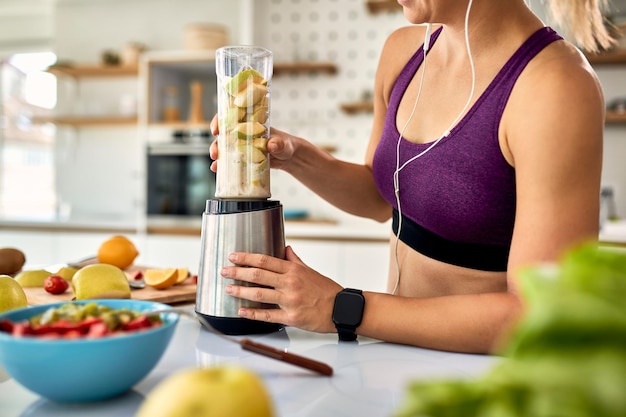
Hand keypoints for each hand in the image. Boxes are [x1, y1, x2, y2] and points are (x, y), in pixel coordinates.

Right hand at [209, 113, 298, 172]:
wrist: (289, 158)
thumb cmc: (285, 145)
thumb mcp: (282, 143)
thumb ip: (278, 144)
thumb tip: (271, 146)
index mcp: (250, 123)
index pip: (231, 117)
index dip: (220, 121)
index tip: (216, 130)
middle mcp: (242, 133)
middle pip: (223, 134)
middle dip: (216, 143)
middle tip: (215, 153)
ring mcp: (241, 146)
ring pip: (224, 148)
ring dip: (217, 154)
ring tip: (216, 165)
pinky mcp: (243, 157)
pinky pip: (230, 160)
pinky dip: (223, 165)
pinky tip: (218, 170)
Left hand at [221, 246, 342, 332]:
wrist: (341, 309)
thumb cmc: (327, 290)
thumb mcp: (311, 271)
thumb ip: (295, 261)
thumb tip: (285, 249)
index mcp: (293, 270)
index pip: (265, 260)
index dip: (247, 258)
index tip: (233, 256)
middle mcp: (290, 283)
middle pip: (258, 275)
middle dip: (238, 272)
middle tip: (224, 271)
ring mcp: (290, 301)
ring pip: (259, 294)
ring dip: (241, 291)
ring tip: (228, 289)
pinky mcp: (291, 317)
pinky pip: (267, 315)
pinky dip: (252, 313)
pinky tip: (241, 311)